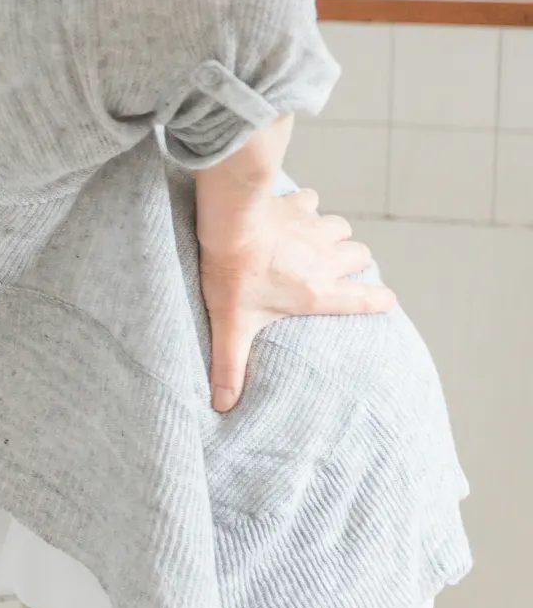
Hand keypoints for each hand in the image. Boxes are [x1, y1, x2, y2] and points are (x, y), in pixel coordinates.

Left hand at [196, 184, 394, 412]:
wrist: (229, 223)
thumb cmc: (233, 275)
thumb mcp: (230, 326)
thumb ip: (230, 366)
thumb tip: (222, 405)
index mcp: (316, 293)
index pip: (365, 300)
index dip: (379, 301)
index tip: (383, 301)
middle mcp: (324, 260)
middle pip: (360, 257)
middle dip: (352, 263)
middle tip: (333, 269)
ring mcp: (314, 230)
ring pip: (342, 227)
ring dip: (333, 234)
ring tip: (314, 243)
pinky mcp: (296, 205)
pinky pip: (312, 201)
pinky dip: (306, 206)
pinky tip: (291, 211)